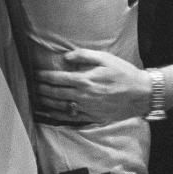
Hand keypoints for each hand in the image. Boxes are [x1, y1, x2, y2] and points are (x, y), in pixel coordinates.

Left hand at [33, 48, 151, 122]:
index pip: (58, 78)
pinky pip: (71, 117)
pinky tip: (50, 113)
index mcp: (85, 79)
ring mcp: (88, 108)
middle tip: (32, 86)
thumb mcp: (105, 58)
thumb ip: (84, 55)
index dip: (44, 76)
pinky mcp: (93, 117)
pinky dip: (58, 115)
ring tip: (36, 99)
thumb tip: (66, 57)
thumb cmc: (123, 72)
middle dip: (42, 90)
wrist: (141, 94)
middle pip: (56, 93)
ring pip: (61, 107)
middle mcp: (84, 95)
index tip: (35, 74)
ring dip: (46, 103)